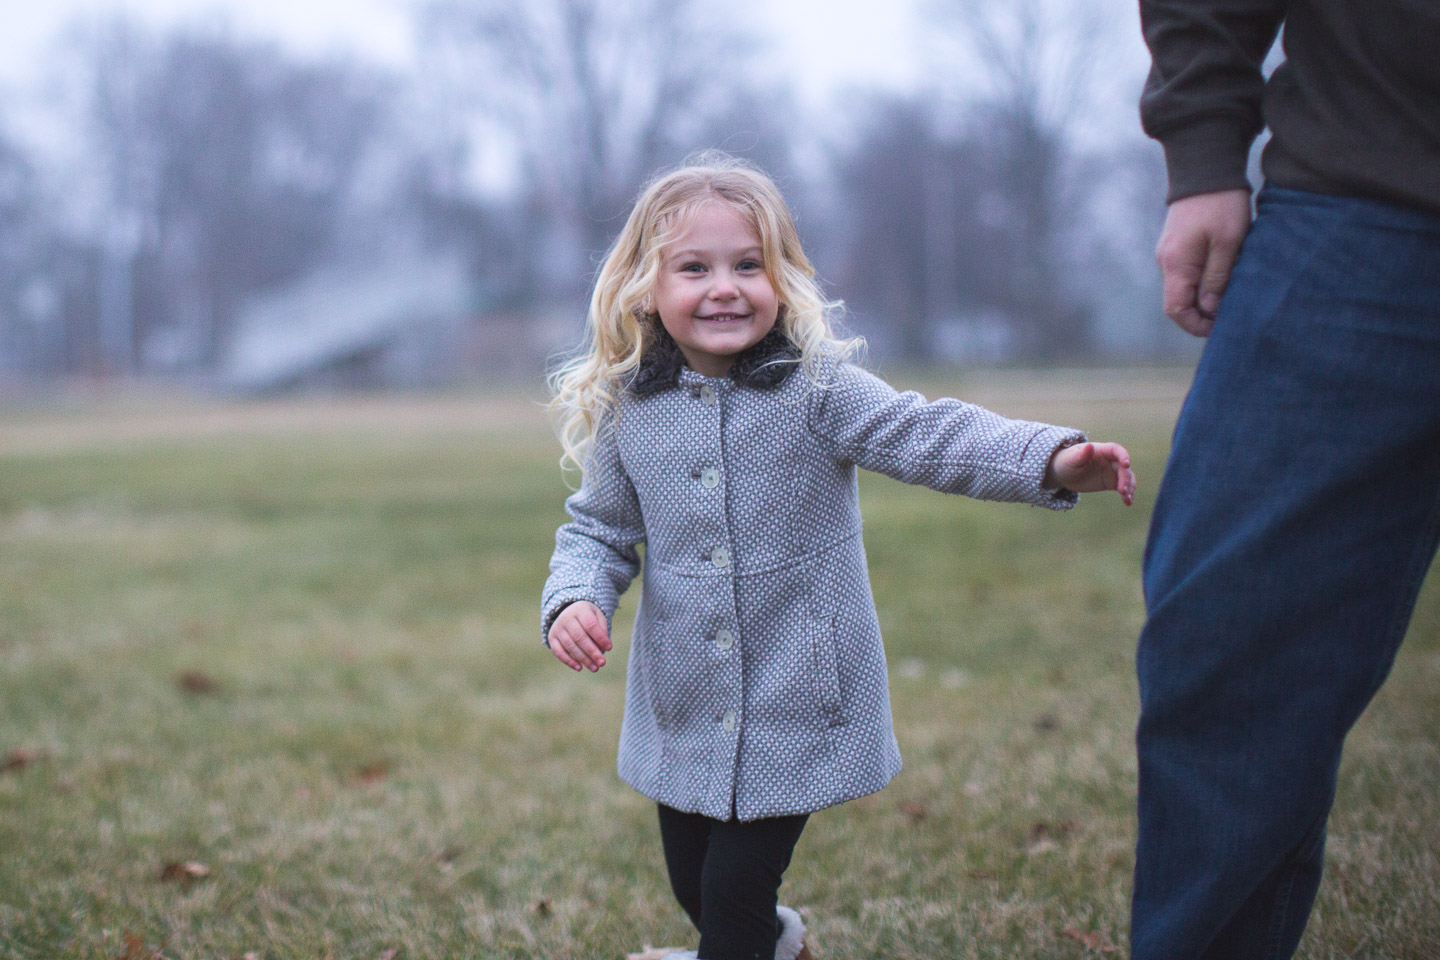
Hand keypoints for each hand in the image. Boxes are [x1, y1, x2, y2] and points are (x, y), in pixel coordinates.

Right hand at [547, 600, 611, 671]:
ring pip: (570, 646)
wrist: (569, 611)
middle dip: (592, 652)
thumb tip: (602, 648)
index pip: (590, 625)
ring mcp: (557, 628)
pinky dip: (568, 661)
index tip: (609, 648)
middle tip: (602, 663)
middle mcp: (566, 618)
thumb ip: (602, 630)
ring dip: (583, 659)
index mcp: (580, 610)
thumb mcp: (598, 617)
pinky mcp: (552, 637)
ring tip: (595, 668)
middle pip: (580, 637)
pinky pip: (558, 651)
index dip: (600, 637)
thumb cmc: (588, 617)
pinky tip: (579, 668)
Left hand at [1044, 442, 1135, 505]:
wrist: (1063, 473)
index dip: (1123, 456)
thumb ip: (1081, 455)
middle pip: (1123, 467)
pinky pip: (1123, 487)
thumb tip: (1089, 446)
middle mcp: (1109, 460)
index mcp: (1101, 450)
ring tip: (1127, 499)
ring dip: (1130, 487)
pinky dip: (1127, 494)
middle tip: (1121, 491)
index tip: (1126, 464)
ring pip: (1127, 477)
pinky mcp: (1111, 482)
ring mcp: (1112, 471)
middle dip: (1125, 478)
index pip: (1116, 450)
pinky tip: (1128, 502)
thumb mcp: (1071, 460)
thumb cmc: (1066, 462)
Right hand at [1156, 189, 1251, 336]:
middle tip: (1231, 313)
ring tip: (1231, 295)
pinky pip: (1187, 275)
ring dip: (1205, 298)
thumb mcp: (1228, 242)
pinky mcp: (1178, 246)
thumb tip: (1210, 310)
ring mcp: (1170, 254)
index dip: (1196, 325)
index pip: (1176, 310)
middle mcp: (1167, 262)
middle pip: (1179, 302)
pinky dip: (1203, 284)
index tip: (1220, 327)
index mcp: (1176, 264)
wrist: (1206, 168)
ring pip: (1184, 289)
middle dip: (1202, 314)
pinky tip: (1223, 278)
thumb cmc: (1221, 203)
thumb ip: (1217, 278)